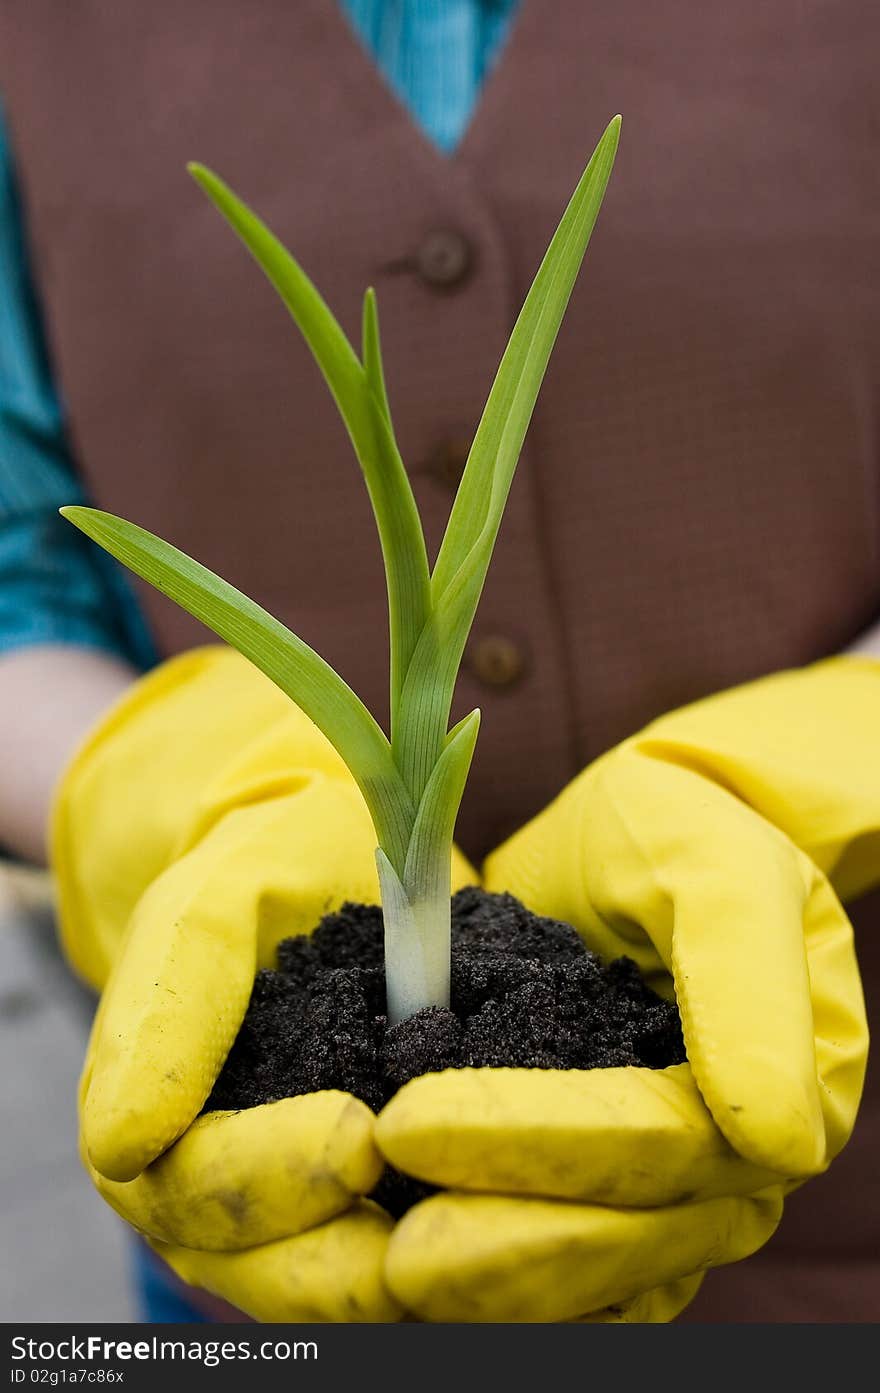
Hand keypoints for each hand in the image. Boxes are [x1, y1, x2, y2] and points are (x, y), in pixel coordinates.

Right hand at [54, 646, 468, 1319]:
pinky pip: (408, 1261)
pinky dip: (463, 1263)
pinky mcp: (375, 1211)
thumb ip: (168, 1012)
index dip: (272, 1178)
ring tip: (499, 1231)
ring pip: (343, 1292)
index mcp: (157, 1133)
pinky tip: (524, 1233)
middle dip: (350, 1261)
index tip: (359, 1134)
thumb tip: (118, 1146)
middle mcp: (219, 1200)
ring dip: (417, 1274)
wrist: (321, 862)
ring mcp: (297, 1217)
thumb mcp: (207, 912)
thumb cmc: (259, 875)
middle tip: (441, 1216)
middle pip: (269, 1275)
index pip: (200, 1191)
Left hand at [376, 658, 878, 1320]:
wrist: (634, 840)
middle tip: (382, 1251)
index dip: (536, 1145)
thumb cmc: (677, 833)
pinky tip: (403, 1278)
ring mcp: (676, 1196)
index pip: (658, 1145)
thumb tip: (775, 1139)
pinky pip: (564, 1278)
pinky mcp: (611, 1199)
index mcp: (788, 1085)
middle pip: (626, 1239)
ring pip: (592, 1282)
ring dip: (486, 1289)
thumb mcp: (716, 866)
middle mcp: (737, 1165)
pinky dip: (490, 1284)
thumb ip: (744, 980)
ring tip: (373, 1276)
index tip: (408, 1126)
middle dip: (501, 1248)